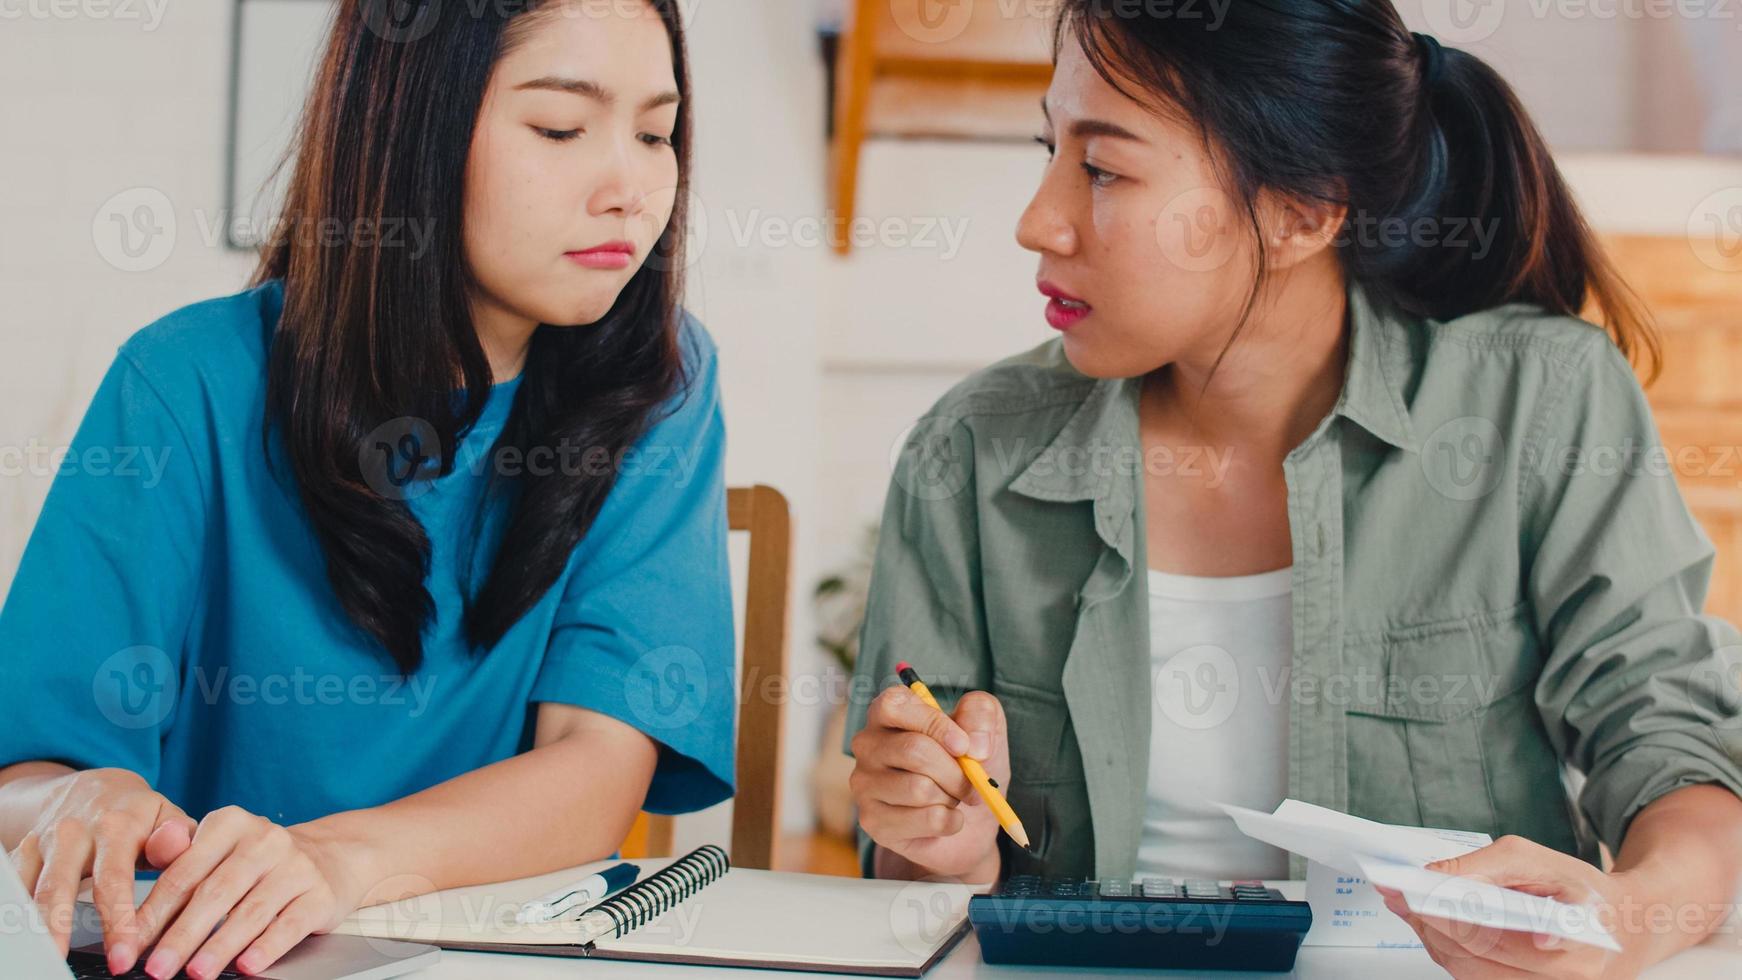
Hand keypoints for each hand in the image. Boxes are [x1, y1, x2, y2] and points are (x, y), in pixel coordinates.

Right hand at [5, 768, 194, 967]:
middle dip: (61, 932)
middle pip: (59, 888)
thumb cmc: (137, 813)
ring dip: (32, 928)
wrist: (92, 787)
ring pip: (30, 890)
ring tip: (38, 961)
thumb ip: (177, 836)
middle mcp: (74, 833)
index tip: (123, 955)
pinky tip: (22, 940)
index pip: (114, 879)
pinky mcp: (23, 853)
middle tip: (66, 972)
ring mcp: (44, 843)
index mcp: (116, 825)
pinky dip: (14, 913)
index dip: (118, 920)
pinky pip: (13, 885)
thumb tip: (178, 846)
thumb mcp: (166, 815)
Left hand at [125, 806, 370, 978]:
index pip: (183, 873)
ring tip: (196, 973)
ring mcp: (296, 865)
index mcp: (230, 823)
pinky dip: (267, 946)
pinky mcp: (321, 893)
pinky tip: (247, 965)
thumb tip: (131, 904)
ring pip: (251, 911)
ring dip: (219, 946)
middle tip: (156, 968)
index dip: (153, 913)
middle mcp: (265, 839)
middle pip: (215, 893)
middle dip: (181, 936)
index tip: (130, 945)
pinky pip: (290, 924)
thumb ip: (176, 867)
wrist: (330, 857)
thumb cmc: (257, 863)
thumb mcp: (217, 852)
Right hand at [850, 686, 1009, 880]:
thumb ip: (981, 714)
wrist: (969, 818)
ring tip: (952, 797)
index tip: (964, 746)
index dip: (936, 725)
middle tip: (972, 783)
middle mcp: (867, 744)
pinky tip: (947, 818)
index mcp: (888, 711)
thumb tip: (975, 746)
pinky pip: (926, 819)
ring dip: (952, 796)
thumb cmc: (967, 763)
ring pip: (920, 788)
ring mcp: (865, 783)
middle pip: (915, 750)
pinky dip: (951, 821)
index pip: (896, 706)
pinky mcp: (873, 820)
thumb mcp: (983, 726)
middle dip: (956, 771)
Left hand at [1376, 834, 1643, 978]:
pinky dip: (1446, 950)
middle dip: (1428, 922)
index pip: (1497, 935)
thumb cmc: (1578, 888)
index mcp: (1574, 939)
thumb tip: (1434, 874)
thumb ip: (1487, 864)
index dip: (1450, 918)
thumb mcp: (1538, 859)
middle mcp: (1563, 978)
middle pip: (1474, 955)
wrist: (1620, 925)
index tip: (1414, 898)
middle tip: (1394, 893)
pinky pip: (1474, 977)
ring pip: (1467, 970)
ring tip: (1405, 906)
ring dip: (1431, 938)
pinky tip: (1430, 925)